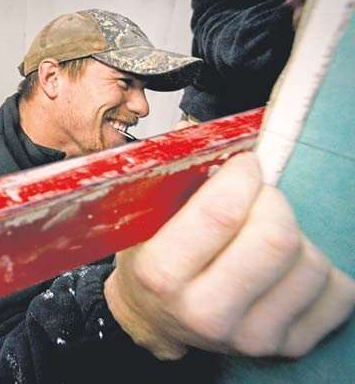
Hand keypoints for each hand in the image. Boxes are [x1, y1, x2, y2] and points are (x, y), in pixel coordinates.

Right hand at [104, 152, 354, 359]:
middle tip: (257, 198)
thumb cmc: (153, 261)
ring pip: (312, 262)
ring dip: (295, 235)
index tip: (244, 166)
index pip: (222, 212)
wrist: (155, 318)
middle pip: (276, 238)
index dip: (243, 174)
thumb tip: (216, 133)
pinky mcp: (286, 347)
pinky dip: (319, 268)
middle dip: (272, 200)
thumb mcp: (145, 218)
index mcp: (162, 273)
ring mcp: (249, 337)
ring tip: (265, 237)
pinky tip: (287, 267)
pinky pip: (337, 292)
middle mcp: (205, 312)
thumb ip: (178, 174)